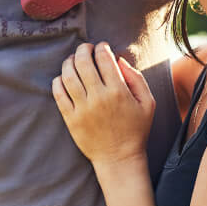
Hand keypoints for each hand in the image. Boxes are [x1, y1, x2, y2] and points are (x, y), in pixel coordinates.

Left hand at [53, 42, 155, 166]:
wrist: (119, 158)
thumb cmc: (136, 129)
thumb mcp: (147, 103)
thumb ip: (136, 78)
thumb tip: (119, 59)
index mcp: (118, 91)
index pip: (104, 58)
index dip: (101, 47)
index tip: (102, 47)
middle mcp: (98, 98)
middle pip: (83, 62)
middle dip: (83, 49)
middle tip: (86, 48)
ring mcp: (82, 109)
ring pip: (68, 75)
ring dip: (69, 62)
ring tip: (73, 60)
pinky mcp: (71, 119)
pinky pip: (58, 93)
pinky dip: (58, 81)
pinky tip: (64, 77)